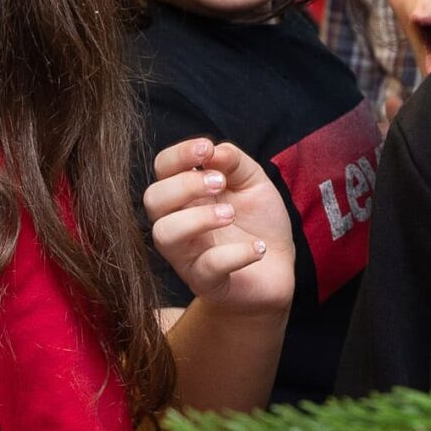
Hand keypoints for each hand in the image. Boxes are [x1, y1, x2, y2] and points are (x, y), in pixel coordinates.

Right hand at [143, 138, 294, 315]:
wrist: (277, 269)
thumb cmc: (258, 223)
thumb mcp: (253, 181)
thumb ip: (233, 161)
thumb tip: (213, 150)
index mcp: (186, 194)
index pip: (162, 168)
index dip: (178, 155)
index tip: (206, 149)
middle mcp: (178, 222)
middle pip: (153, 199)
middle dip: (184, 185)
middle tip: (220, 183)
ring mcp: (188, 254)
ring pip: (165, 234)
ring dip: (199, 218)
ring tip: (231, 215)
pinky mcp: (206, 281)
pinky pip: (207, 267)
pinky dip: (236, 254)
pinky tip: (258, 248)